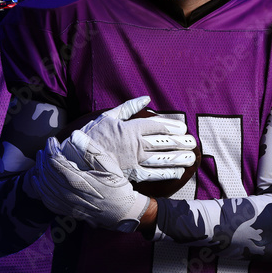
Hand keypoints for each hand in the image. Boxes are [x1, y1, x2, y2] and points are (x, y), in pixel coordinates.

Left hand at [27, 130, 149, 232]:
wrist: (122, 213)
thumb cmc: (117, 187)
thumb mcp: (110, 166)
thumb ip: (92, 151)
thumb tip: (75, 135)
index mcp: (78, 181)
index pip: (55, 162)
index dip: (50, 149)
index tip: (52, 140)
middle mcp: (69, 194)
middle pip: (47, 173)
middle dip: (43, 158)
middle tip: (46, 147)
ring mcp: (67, 204)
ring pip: (44, 187)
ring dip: (40, 171)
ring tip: (41, 159)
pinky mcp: (67, 211)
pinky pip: (47, 200)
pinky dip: (40, 189)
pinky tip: (40, 181)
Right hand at [75, 96, 195, 182]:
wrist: (78, 159)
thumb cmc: (92, 135)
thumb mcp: (108, 115)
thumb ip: (128, 107)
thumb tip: (145, 98)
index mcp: (132, 128)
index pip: (157, 126)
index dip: (172, 127)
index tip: (182, 128)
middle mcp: (137, 144)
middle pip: (164, 142)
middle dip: (180, 142)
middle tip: (193, 142)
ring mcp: (135, 160)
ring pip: (162, 158)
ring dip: (178, 157)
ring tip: (191, 156)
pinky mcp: (131, 174)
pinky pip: (153, 174)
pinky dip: (166, 173)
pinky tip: (178, 172)